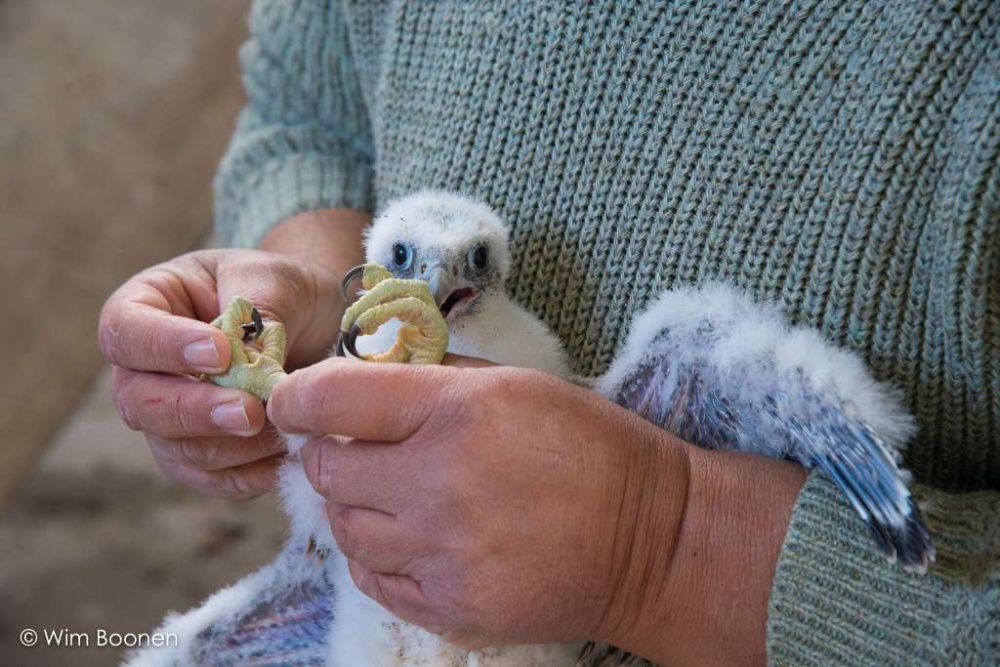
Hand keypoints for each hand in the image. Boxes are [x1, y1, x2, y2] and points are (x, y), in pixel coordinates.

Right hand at [98, 248, 343, 496]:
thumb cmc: (279, 288)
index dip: (165, 347)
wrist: (312, 322)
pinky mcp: (200, 456)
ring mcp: (168, 418)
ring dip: (232, 446)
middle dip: (196, 411)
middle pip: (139, 403)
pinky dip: (250, 473)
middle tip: (250, 411)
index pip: (126, 333)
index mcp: (145, 308)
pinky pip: (212, 478)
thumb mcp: (272, 279)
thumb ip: (256, 311)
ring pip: (176, 449)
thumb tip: (251, 357)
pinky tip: (287, 456)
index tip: (221, 352)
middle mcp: (143, 370)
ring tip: (285, 430)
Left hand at [267, 356, 690, 647]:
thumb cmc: (590, 447)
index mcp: (457, 412)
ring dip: (355, 504)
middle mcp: (439, 484)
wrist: (651, 540)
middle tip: (359, 446)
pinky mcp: (450, 609)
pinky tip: (412, 538)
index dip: (297, 396)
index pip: (330, 398)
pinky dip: (378, 555)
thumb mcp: (518, 384)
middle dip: (331, 450)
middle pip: (327, 468)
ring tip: (396, 493)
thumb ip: (434, 376)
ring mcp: (442, 555)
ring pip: (343, 527)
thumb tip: (366, 371)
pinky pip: (372, 579)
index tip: (294, 400)